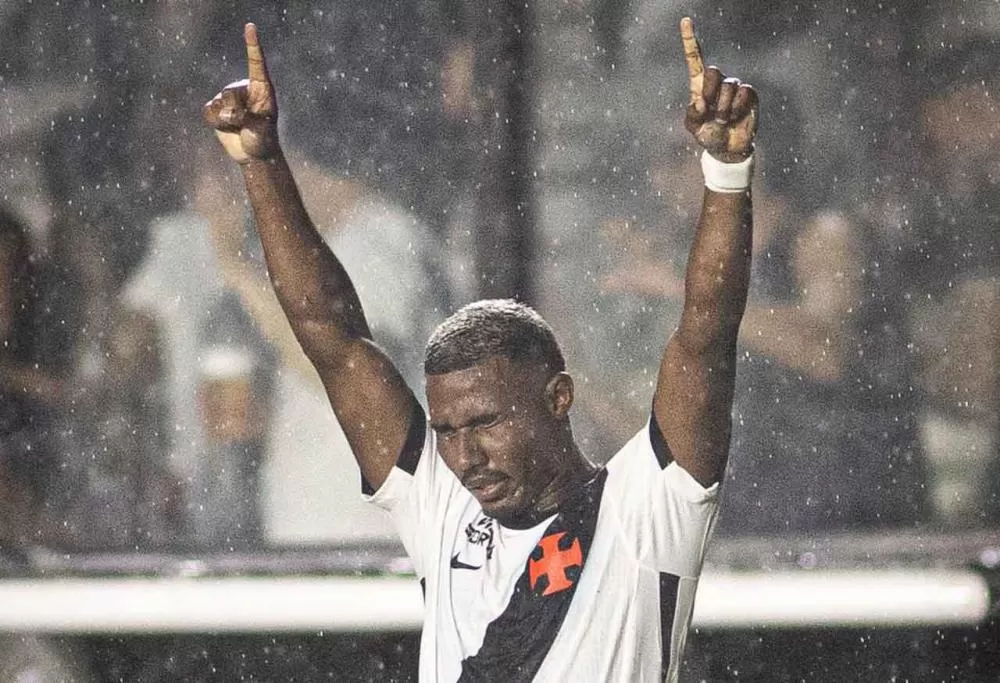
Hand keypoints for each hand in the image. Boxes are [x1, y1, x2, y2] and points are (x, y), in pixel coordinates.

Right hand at [203, 23, 278, 163]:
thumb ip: (248, 119)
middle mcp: (244, 88)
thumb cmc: (263, 140)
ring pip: (219, 103)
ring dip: (226, 120)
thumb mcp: (262, 130)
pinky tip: (226, 127)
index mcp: (262, 88)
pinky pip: (208, 111)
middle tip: (246, 124)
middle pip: (230, 93)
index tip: (250, 27)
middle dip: (236, 112)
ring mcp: (229, 97)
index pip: (256, 63)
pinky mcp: (216, 106)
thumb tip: (229, 112)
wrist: (252, 153)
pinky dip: (215, 122)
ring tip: (238, 126)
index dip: (252, 45)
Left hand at [680, 17, 756, 161]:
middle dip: (710, 93)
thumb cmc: (708, 135)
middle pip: (712, 71)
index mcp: (699, 85)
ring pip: (729, 86)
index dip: (690, 40)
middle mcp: (717, 82)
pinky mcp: (749, 94)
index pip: (694, 58)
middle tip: (710, 110)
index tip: (685, 20)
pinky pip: (744, 92)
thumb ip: (693, 115)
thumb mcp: (694, 128)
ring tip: (723, 119)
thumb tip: (701, 101)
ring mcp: (734, 86)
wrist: (727, 149)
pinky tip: (736, 116)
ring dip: (724, 108)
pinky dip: (738, 108)